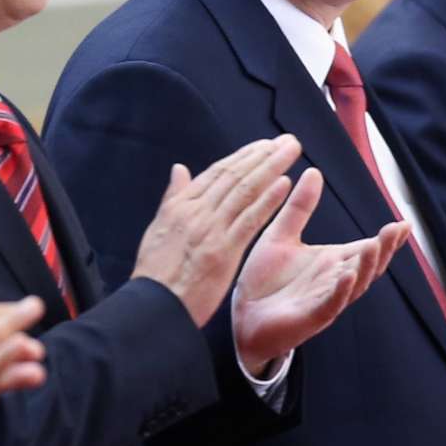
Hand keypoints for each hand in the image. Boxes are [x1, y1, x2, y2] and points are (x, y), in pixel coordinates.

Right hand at [129, 137, 304, 325]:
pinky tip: (285, 186)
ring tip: (290, 153)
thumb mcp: (159, 227)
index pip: (217, 173)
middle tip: (288, 142)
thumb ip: (173, 196)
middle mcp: (197, 212)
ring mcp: (211, 230)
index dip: (243, 156)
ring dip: (271, 169)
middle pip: (235, 176)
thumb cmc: (156, 272)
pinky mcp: (224, 251)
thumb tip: (178, 169)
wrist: (154, 304)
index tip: (264, 145)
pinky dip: (268, 201)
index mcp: (181, 206)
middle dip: (263, 156)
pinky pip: (249, 220)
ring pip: (245, 192)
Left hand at [230, 168, 408, 372]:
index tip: (405, 223)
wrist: (241, 316)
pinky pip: (330, 305)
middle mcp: (335, 281)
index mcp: (332, 262)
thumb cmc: (265, 280)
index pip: (367, 248)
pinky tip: (347, 276)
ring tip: (374, 245)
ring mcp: (325, 301)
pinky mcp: (310, 318)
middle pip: (368, 266)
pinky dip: (341, 291)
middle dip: (384, 249)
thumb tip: (314, 171)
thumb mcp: (282, 236)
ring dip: (366, 266)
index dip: (388, 239)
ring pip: (354, 285)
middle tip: (396, 230)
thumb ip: (299, 207)